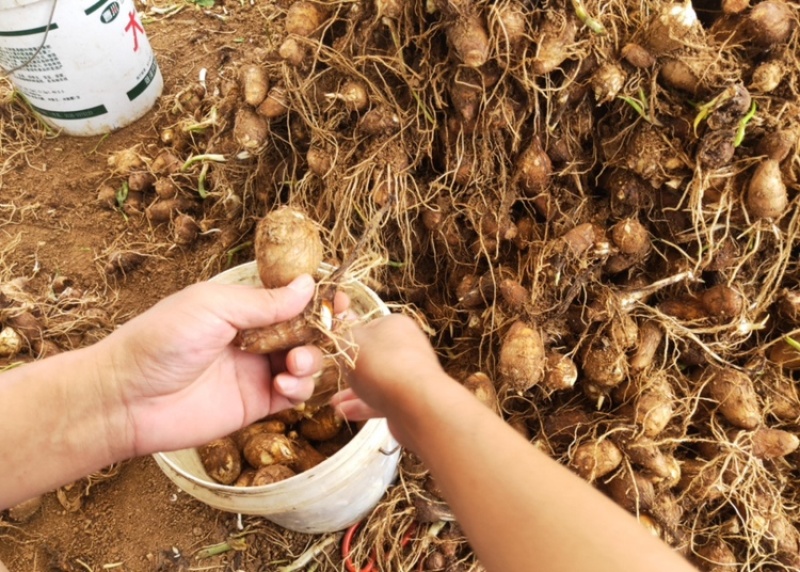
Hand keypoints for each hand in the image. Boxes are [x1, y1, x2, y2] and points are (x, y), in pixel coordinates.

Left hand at [101, 274, 324, 456]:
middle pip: (306, 331)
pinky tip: (285, 385)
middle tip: (330, 332)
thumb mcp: (213, 308)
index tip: (338, 300)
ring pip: (306, 362)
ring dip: (311, 360)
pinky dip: (300, 388)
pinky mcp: (256, 404)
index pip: (291, 299)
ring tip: (294, 363)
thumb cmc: (161, 341)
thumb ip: (263, 302)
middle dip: (322, 331)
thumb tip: (308, 286)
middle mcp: (255, 337)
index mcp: (242, 307)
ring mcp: (256, 371)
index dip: (317, 300)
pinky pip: (293, 394)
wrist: (127, 399)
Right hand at [331, 314, 450, 443]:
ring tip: (334, 403)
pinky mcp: (410, 400)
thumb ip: (343, 334)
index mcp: (396, 325)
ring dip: (354, 391)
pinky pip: (383, 401)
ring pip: (377, 381)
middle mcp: (407, 347)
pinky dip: (364, 406)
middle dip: (352, 369)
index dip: (351, 338)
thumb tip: (344, 328)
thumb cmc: (379, 364)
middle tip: (336, 377)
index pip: (370, 327)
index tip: (337, 350)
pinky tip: (343, 414)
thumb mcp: (351, 341)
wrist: (415, 403)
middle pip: (374, 356)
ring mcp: (410, 375)